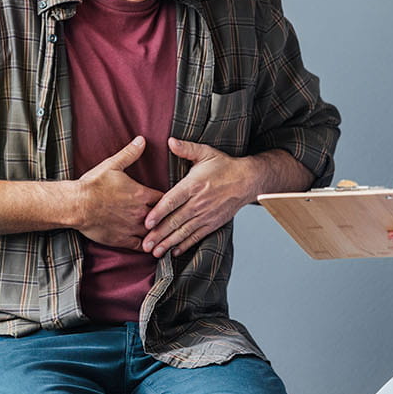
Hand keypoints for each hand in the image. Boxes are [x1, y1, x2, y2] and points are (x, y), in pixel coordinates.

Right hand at [75, 137, 163, 249]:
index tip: (172, 199)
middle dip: (167, 216)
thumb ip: (130, 154)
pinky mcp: (122, 240)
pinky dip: (148, 247)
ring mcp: (132, 228)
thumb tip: (142, 140)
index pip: (165, 198)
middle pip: (163, 217)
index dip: (169, 199)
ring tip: (167, 234)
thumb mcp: (112, 165)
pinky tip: (152, 247)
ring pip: (154, 233)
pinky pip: (141, 247)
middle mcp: (140, 213)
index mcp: (141, 194)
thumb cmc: (93, 185)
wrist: (77, 205)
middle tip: (174, 217)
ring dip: (159, 232)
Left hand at [142, 138, 256, 257]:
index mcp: (193, 185)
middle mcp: (198, 203)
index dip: (158, 213)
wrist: (248, 180)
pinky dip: (185, 245)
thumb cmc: (224, 165)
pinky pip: (197, 236)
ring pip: (184, 232)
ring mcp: (206, 215)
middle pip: (175, 221)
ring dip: (168, 243)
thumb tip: (170, 140)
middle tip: (145, 245)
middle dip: (159, 234)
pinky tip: (174, 251)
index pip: (172, 201)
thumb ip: (186, 148)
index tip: (146, 223)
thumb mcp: (206, 152)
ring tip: (155, 252)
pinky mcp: (213, 223)